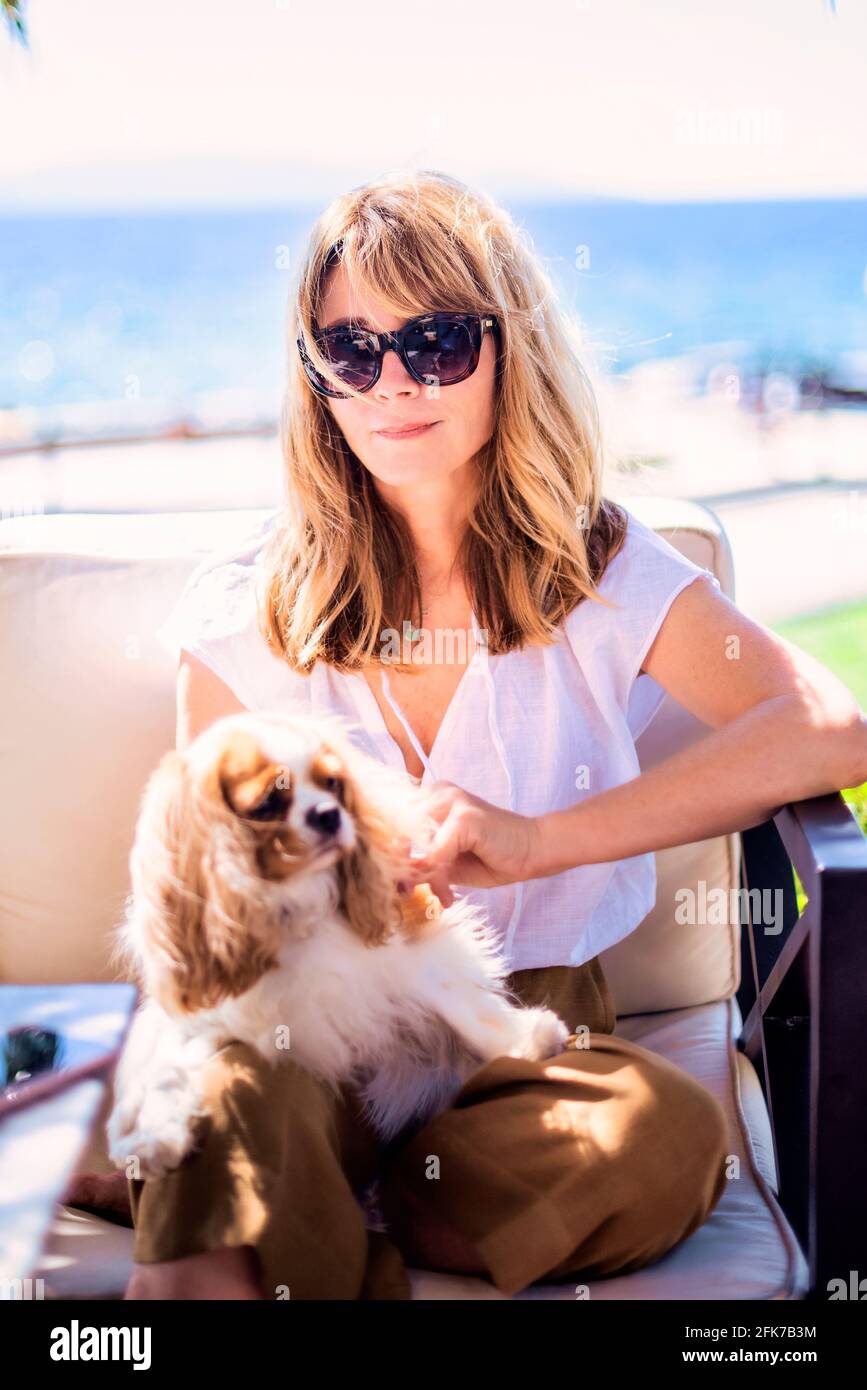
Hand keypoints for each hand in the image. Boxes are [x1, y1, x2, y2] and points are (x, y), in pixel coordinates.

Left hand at [400, 782, 541, 890]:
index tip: (398, 885)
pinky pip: (434, 854)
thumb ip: (420, 862)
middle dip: (401, 868)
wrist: (532, 851)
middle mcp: (437, 792)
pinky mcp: (464, 816)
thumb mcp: (446, 861)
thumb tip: (392, 876)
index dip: (391, 856)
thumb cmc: (490, 856)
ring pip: (415, 844)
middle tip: (410, 893)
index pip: (392, 823)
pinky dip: (437, 878)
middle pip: (397, 832)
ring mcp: (451, 801)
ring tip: (440, 896)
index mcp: (430, 798)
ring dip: (423, 878)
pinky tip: (449, 893)